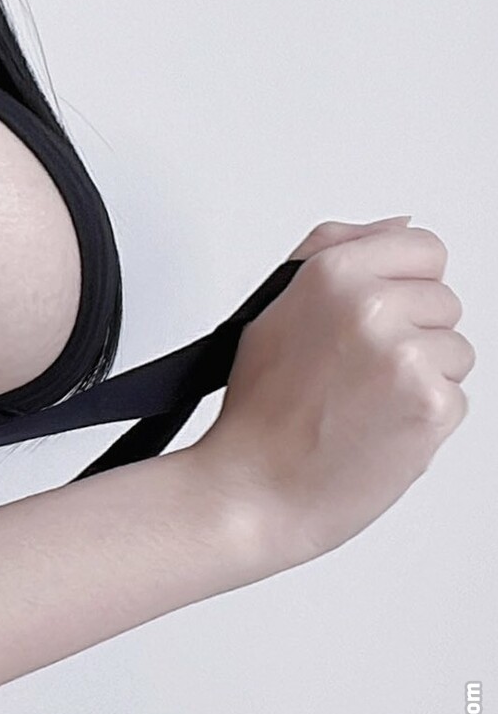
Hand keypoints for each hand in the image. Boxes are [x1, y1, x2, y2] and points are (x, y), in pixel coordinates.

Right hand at [190, 216, 474, 569]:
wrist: (255, 487)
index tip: (391, 308)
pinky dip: (427, 417)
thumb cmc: (261, 408)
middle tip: (365, 370)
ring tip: (371, 401)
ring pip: (458, 350)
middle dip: (416, 332)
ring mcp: (406, 356)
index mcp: (332, 274)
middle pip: (446, 301)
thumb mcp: (276, 306)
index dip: (410, 281)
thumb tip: (399, 226)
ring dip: (426, 376)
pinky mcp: (432, 405)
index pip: (425, 248)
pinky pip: (459, 398)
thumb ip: (337, 251)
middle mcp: (372, 306)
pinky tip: (382, 426)